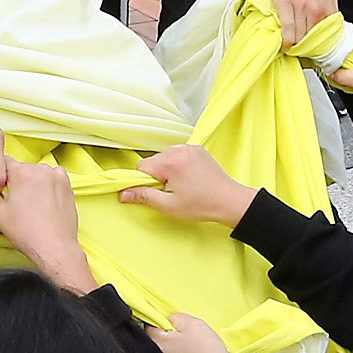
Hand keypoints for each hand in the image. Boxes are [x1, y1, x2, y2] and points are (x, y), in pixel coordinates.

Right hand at [0, 160, 93, 291]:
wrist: (54, 246)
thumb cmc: (29, 233)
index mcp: (21, 173)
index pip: (4, 162)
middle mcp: (40, 170)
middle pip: (22, 167)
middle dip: (17, 180)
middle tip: (16, 199)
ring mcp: (56, 176)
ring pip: (38, 172)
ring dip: (34, 182)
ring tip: (32, 202)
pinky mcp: (67, 185)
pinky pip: (54, 177)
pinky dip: (49, 183)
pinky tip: (45, 198)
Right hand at [119, 144, 255, 228]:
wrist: (229, 201)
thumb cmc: (201, 205)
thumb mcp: (168, 206)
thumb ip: (143, 196)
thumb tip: (122, 193)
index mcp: (170, 162)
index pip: (142, 167)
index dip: (145, 182)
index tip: (157, 192)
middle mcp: (178, 149)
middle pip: (153, 161)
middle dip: (157, 176)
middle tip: (173, 192)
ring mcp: (189, 147)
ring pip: (164, 157)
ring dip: (168, 170)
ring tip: (183, 185)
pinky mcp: (197, 149)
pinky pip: (177, 154)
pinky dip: (178, 164)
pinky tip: (189, 178)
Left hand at [146, 312, 238, 352]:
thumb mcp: (193, 324)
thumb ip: (176, 317)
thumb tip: (170, 319)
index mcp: (156, 342)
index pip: (150, 323)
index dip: (163, 317)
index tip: (176, 318)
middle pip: (161, 335)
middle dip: (173, 330)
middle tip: (188, 330)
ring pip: (171, 346)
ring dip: (181, 342)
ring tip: (196, 343)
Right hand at [269, 0, 335, 48]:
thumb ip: (327, 10)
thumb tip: (324, 27)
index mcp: (328, 8)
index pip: (326, 37)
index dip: (318, 47)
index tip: (313, 52)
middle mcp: (317, 10)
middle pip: (311, 40)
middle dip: (305, 48)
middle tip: (299, 51)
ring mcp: (301, 8)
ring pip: (299, 38)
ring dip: (294, 46)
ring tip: (289, 47)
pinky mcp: (284, 4)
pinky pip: (287, 30)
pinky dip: (285, 40)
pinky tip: (283, 44)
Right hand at [328, 38, 352, 110]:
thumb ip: (342, 77)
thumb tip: (329, 74)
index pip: (344, 45)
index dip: (334, 56)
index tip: (327, 65)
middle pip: (346, 54)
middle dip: (342, 67)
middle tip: (339, 76)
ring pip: (351, 63)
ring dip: (348, 73)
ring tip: (352, 82)